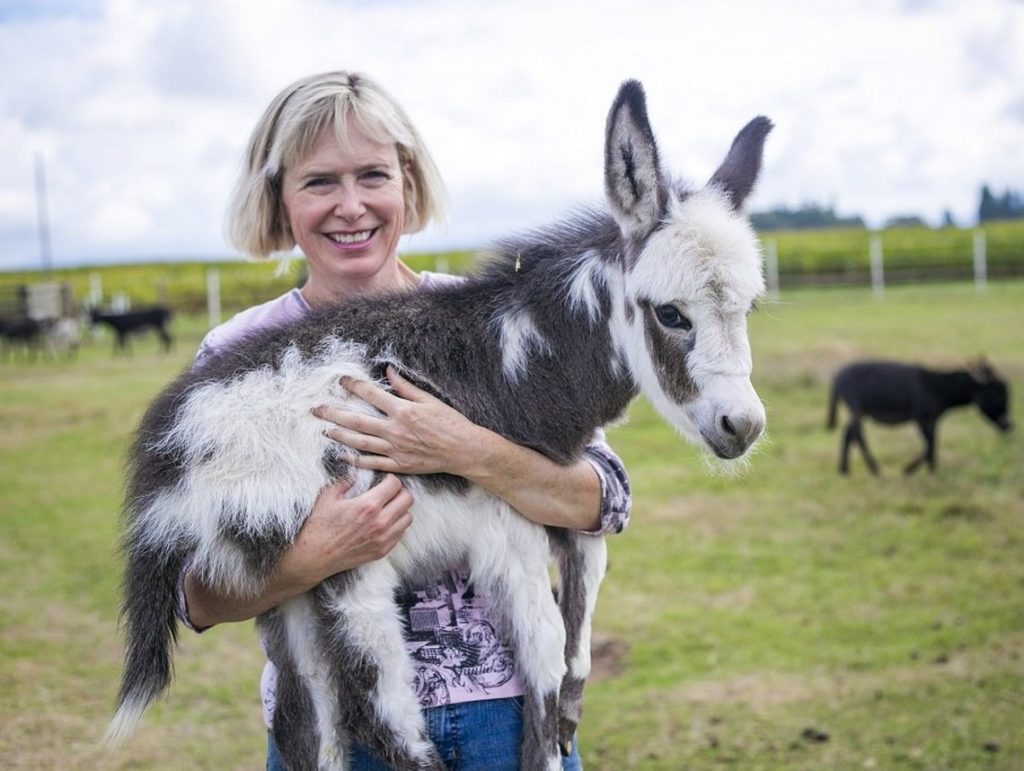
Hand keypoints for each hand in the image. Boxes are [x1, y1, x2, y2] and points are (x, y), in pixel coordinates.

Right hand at [275, 474, 413, 587]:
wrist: (313, 557)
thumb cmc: (318, 526)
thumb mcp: (328, 497)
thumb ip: (345, 482)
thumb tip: (355, 474)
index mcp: (367, 505)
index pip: (395, 485)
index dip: (391, 479)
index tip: (384, 480)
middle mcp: (380, 522)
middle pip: (408, 499)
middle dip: (400, 492)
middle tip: (389, 492)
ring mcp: (383, 538)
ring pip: (408, 517)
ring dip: (401, 509)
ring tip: (388, 507)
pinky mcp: (382, 551)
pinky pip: (401, 533)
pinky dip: (396, 525)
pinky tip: (384, 522)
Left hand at [314, 366, 481, 476]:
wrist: (464, 450)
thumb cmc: (450, 423)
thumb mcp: (430, 400)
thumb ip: (405, 387)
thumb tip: (388, 371)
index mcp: (403, 410)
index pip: (371, 395)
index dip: (353, 386)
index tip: (341, 380)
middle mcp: (395, 430)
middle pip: (357, 421)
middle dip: (334, 413)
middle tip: (317, 409)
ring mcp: (395, 450)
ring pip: (359, 443)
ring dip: (339, 436)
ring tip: (324, 430)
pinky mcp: (398, 465)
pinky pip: (371, 463)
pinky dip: (355, 460)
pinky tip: (342, 455)